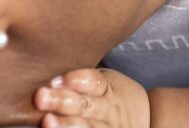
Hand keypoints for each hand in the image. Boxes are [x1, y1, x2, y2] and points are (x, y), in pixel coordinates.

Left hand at [35, 68, 149, 127]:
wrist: (148, 118)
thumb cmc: (110, 95)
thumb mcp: (104, 82)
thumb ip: (81, 79)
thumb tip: (44, 67)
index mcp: (106, 88)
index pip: (93, 82)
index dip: (75, 80)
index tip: (54, 80)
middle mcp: (108, 110)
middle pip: (86, 106)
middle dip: (62, 102)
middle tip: (40, 97)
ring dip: (66, 125)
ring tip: (47, 122)